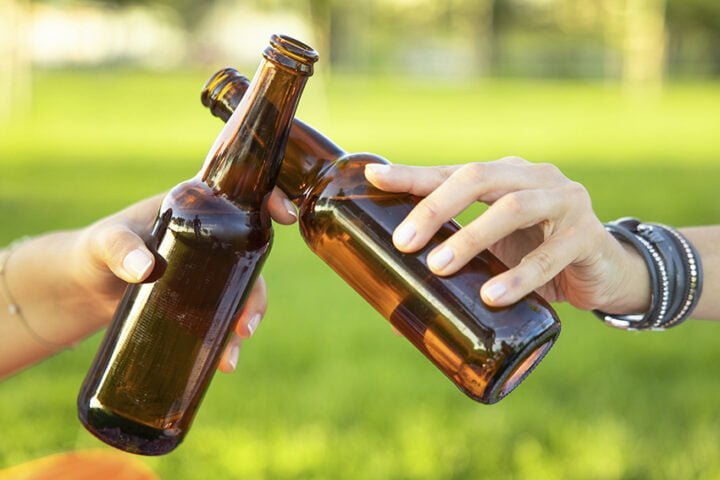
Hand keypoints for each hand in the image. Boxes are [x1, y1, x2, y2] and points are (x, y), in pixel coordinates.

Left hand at [69, 188, 296, 372]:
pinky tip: (224, 360)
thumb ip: (120, 249)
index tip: (285, 217)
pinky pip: (224, 314)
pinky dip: (227, 338)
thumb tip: (145, 270)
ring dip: (245, 319)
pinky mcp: (199, 298)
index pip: (240, 196)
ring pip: (242, 289)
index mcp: (193, 206)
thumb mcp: (104, 244)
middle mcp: (209, 235)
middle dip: (257, 291)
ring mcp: (207, 269)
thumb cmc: (93, 251)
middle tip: (247, 323)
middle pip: (249, 256)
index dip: (269, 200)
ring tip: (233, 352)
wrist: (82, 288)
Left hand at [365, 157, 650, 313]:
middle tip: (404, 243)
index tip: (376, 178)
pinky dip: (519, 277)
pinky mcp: (587, 236)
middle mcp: (533, 178)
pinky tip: (491, 297)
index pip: (452, 171)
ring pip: (514, 208)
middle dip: (436, 206)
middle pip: (480, 177)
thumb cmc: (537, 255)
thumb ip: (454, 267)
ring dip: (472, 236)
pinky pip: (551, 254)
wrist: (604, 270)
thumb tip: (394, 313)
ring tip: (438, 266)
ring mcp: (564, 201)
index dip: (414, 175)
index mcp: (505, 175)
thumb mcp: (495, 252)